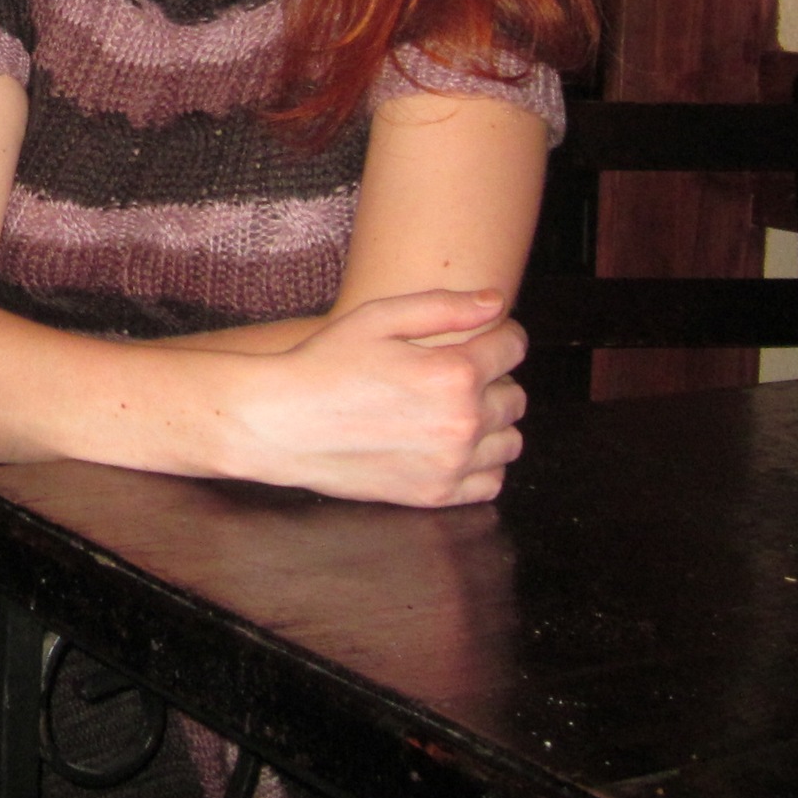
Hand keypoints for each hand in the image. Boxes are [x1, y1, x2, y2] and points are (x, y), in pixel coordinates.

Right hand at [224, 290, 526, 506]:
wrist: (281, 423)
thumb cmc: (324, 364)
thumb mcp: (378, 318)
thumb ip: (444, 307)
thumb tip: (496, 303)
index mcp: (452, 373)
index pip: (513, 347)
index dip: (500, 334)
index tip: (481, 337)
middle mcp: (462, 422)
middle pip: (515, 396)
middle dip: (494, 379)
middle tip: (454, 375)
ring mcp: (451, 464)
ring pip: (510, 440)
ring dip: (492, 422)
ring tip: (453, 410)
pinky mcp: (436, 494)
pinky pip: (492, 480)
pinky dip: (482, 463)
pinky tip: (450, 445)